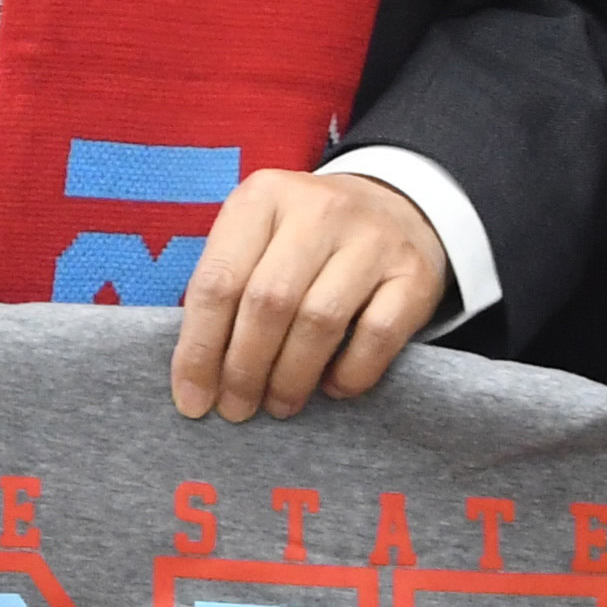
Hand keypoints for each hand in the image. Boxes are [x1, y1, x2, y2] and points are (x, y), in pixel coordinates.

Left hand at [171, 169, 447, 421]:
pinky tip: (331, 387)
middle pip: (268, 302)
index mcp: (263, 197)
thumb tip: (196, 376)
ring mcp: (372, 239)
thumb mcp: (257, 239)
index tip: (191, 399)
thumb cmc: (304, 240)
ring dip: (290, 377)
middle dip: (243, 368)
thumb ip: (225, 289)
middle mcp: (318, 209)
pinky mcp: (415, 273)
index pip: (218, 280)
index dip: (198, 349)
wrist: (395, 208)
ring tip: (278, 404)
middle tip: (235, 409)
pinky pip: (377, 336)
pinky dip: (349, 374)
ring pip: (319, 321)